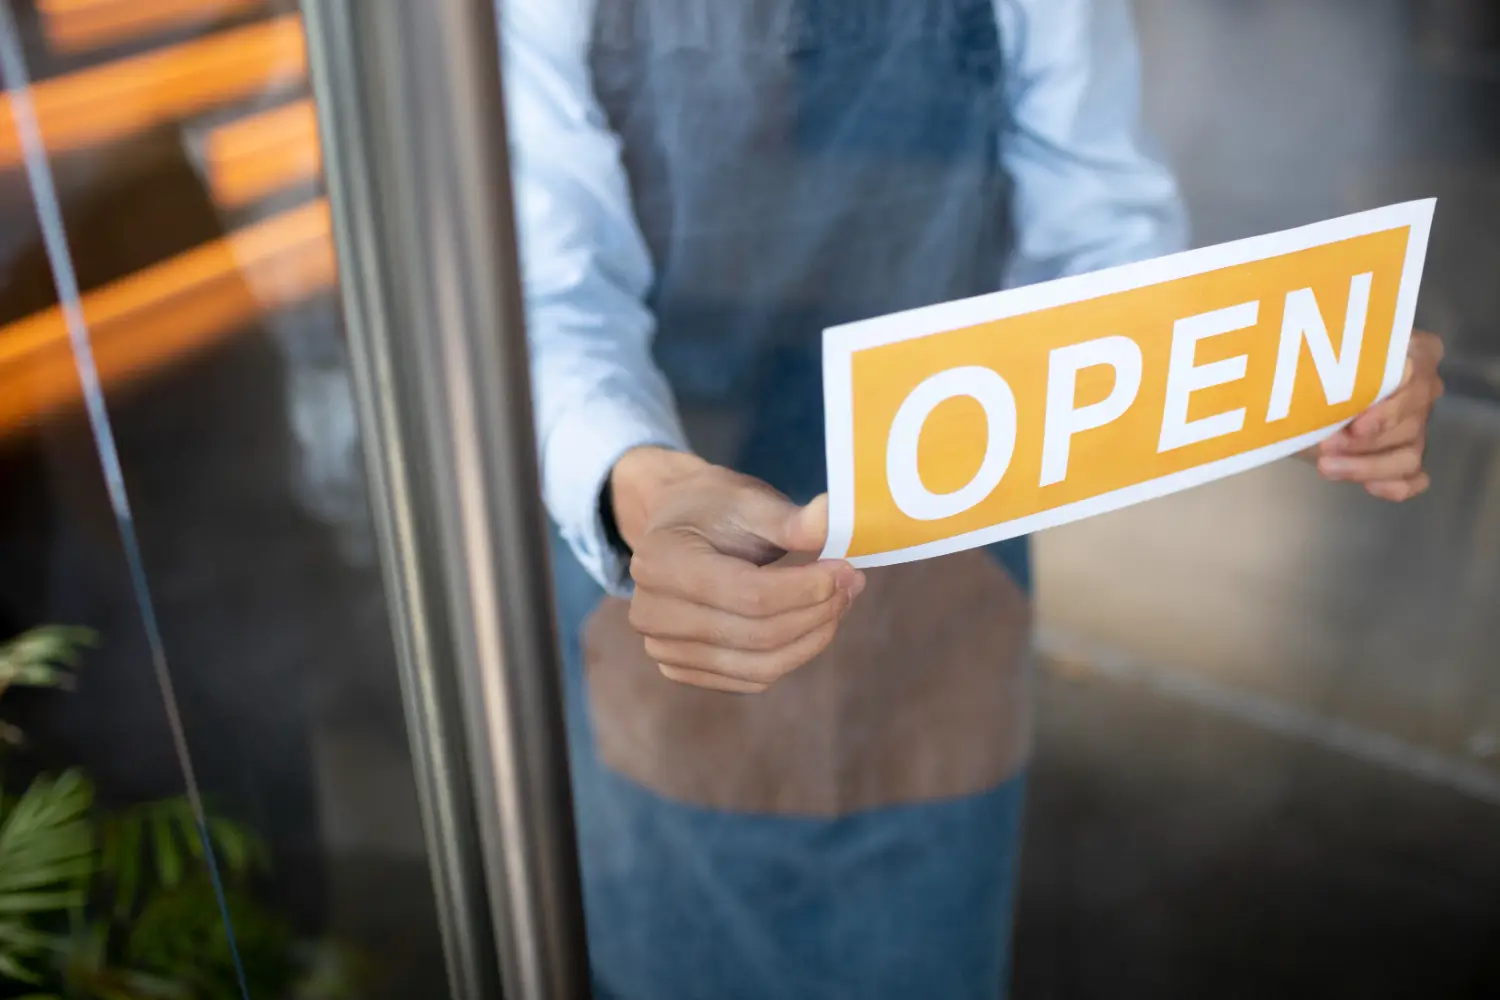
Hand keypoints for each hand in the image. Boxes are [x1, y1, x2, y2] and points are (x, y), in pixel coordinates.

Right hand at [610, 447, 865, 692]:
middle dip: (817, 613)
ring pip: (759, 666)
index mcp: (660, 561)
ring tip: (838, 603)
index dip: (806, 589)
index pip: (748, 594)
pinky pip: (751, 678)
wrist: (676, 528)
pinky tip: (811, 623)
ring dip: (811, 638)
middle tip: (852, 584)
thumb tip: (835, 519)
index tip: (846, 570)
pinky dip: (792, 655)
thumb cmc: (713, 509)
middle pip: (756, 635)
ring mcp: (663, 648)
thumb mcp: (748, 500)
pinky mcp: (682, 670)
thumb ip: (791, 519)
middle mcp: (650, 613)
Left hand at [1311, 330, 1444, 500]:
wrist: (1289, 397)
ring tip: (1327, 466)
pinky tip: (1368, 486)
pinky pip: (1413, 477)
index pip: (1418, 375)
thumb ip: (1332, 369)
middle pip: (1410, 421)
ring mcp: (1417, 426)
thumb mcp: (1316, 365)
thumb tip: (1330, 389)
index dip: (1389, 405)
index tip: (1357, 426)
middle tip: (1326, 445)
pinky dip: (1394, 485)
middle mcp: (1421, 390)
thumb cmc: (1310, 370)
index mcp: (1413, 353)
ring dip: (1367, 465)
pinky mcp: (1405, 456)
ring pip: (1409, 455)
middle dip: (1365, 440)